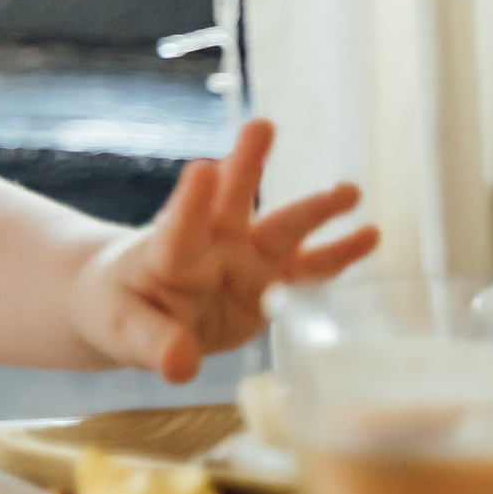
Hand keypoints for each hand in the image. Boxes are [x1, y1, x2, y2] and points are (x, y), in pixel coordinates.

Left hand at [72, 118, 378, 380]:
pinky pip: (309, 269)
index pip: (179, 228)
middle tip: (261, 126)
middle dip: (246, 166)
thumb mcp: (123, 330)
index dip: (191, 202)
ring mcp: (245, 261)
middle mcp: (211, 246)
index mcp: (167, 255)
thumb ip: (153, 344)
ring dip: (312, 210)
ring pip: (280, 227)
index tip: (204, 167)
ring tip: (349, 190)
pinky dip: (339, 255)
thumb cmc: (121, 309)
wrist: (133, 305)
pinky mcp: (270, 282)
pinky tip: (370, 234)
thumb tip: (179, 367)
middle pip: (230, 203)